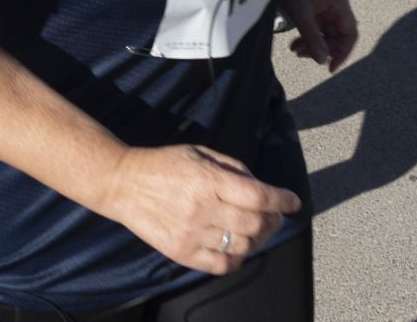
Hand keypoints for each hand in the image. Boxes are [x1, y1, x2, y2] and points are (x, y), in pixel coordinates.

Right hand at [99, 145, 300, 276]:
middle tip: (275, 217)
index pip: (256, 195)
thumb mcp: (199, 152)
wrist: (123, 184)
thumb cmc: (162, 164)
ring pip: (242, 246)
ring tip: (256, 231)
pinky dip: (237, 259)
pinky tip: (237, 248)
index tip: (293, 202)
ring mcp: (192, 233)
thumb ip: (231, 168)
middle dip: (273, 221)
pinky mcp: (182, 253)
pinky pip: (221, 265)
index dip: (281, 199)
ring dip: (257, 239)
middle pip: (254, 223)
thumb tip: (259, 185)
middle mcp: (202, 208)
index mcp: (207, 179)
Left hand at [276, 0, 358, 73]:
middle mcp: (336, 8)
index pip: (350, 35)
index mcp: (340, 5)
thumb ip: (313, 37)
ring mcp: (326, 11)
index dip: (343, 53)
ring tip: (295, 51)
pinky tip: (294, 46)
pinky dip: (307, 40)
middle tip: (302, 55)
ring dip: (312, 46)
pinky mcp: (315, 13)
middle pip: (337, 38)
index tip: (330, 68)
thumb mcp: (301, 14)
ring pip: (325, 37)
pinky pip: (316, 32)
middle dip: (322, 50)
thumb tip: (323, 61)